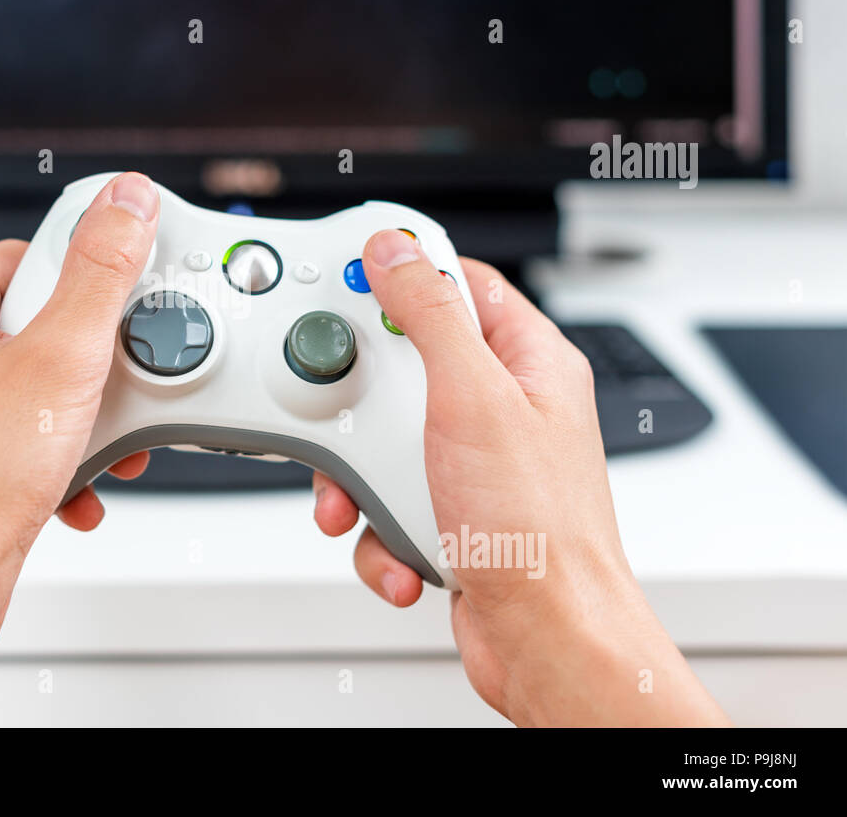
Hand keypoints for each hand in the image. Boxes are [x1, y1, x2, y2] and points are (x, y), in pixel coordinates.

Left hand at [0, 172, 158, 725]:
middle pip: (34, 327)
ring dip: (76, 420)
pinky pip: (8, 440)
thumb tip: (124, 200)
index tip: (118, 311)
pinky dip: (49, 460)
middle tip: (113, 394)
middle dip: (89, 368)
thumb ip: (101, 270)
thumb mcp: (63, 358)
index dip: (85, 281)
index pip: (28, 255)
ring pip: (25, 391)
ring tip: (96, 449)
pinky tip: (72, 488)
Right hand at [312, 229, 727, 726]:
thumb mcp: (472, 399)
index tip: (347, 275)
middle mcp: (502, 406)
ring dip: (359, 479)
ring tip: (363, 503)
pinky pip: (387, 499)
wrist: (548, 641)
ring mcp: (473, 462)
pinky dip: (378, 529)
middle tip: (346, 417)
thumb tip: (397, 251)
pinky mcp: (447, 511)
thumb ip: (430, 315)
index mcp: (526, 360)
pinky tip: (400, 550)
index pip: (459, 282)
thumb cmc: (539, 530)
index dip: (400, 274)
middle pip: (402, 366)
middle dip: (359, 404)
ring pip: (383, 440)